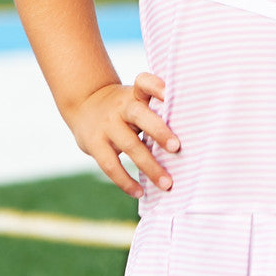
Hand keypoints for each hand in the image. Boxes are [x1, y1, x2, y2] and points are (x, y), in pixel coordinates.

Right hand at [65, 72, 178, 198]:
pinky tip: (140, 192)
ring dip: (150, 166)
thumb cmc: (123, 107)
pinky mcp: (94, 144)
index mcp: (134, 95)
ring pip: (130, 146)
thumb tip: (192, 133)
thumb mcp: (135, 98)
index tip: (169, 93)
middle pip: (140, 116)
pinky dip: (126, 181)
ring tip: (167, 183)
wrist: (84, 104)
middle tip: (177, 147)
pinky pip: (111, 165)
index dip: (156, 86)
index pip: (144, 83)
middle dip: (159, 131)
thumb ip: (156, 110)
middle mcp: (121, 108)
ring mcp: (107, 126)